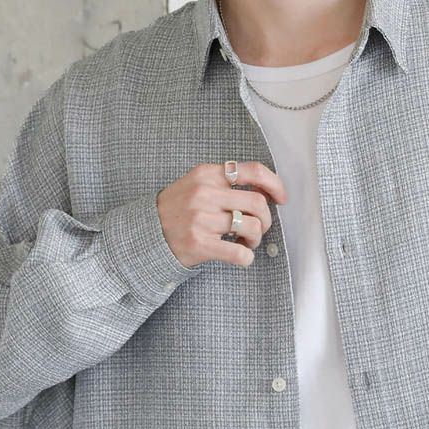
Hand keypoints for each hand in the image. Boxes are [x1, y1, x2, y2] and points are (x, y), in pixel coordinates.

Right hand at [157, 161, 287, 268]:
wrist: (147, 233)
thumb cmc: (177, 209)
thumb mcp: (197, 183)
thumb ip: (225, 182)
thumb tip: (265, 191)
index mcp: (208, 174)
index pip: (253, 171)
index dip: (275, 184)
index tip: (281, 198)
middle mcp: (205, 193)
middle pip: (258, 203)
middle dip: (266, 219)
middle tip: (258, 228)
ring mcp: (202, 219)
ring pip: (252, 227)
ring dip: (256, 238)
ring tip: (245, 241)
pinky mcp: (201, 244)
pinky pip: (240, 253)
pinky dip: (246, 257)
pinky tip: (240, 255)